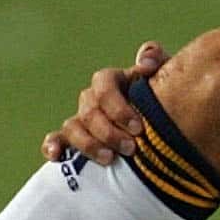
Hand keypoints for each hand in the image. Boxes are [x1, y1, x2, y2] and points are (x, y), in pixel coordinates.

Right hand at [41, 43, 169, 162]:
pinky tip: (56, 156)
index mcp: (112, 81)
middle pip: (89, 111)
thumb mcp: (166, 77)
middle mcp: (93, 99)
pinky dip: (53, 145)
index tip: (138, 128)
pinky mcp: (74, 139)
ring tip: (109, 159)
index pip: (104, 84)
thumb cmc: (164, 99)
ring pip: (72, 127)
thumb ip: (158, 59)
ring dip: (88, 144)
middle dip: (108, 132)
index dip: (118, 107)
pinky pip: (57, 139)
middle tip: (131, 148)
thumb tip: (145, 63)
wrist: (161, 127)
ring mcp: (82, 120)